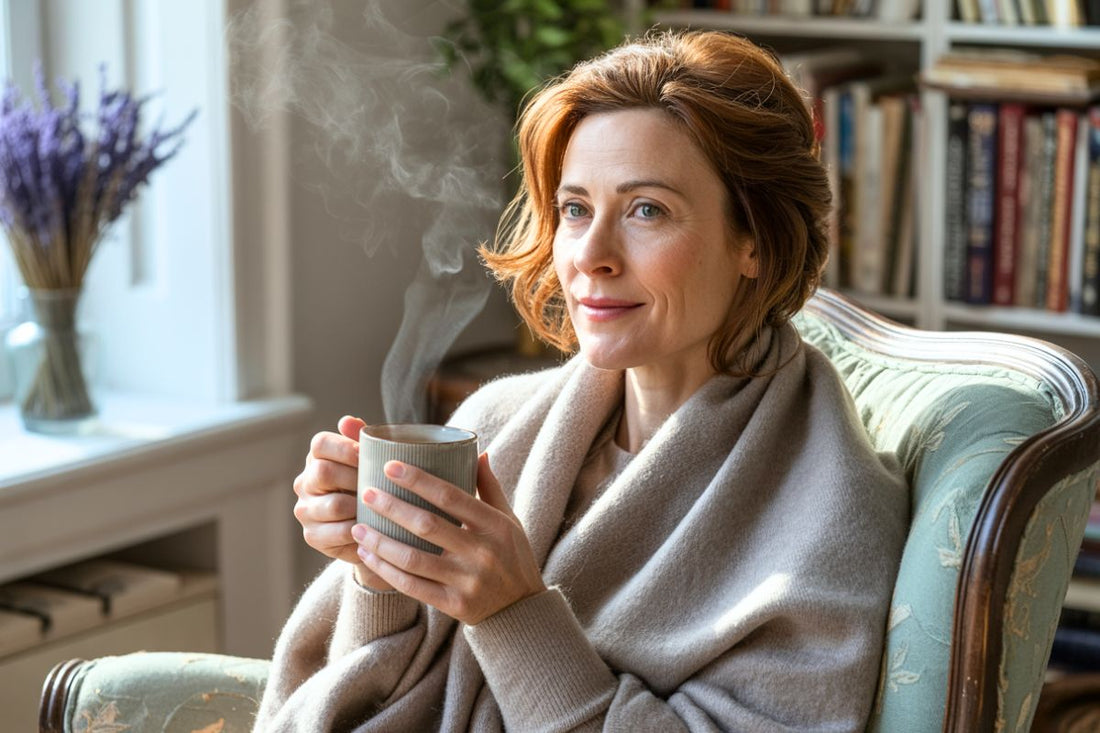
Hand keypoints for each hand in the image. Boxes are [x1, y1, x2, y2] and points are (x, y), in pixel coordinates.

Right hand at [293, 415, 392, 590]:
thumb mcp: (371, 462)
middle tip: (377, 484)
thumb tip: (348, 421)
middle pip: (323, 472)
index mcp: (317, 458)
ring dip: (360, 506)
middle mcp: (305, 482)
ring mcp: (306, 510)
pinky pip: (338, 531)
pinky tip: (373, 526)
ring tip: (379, 507)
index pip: (320, 444)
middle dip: (355, 478)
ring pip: (333, 505)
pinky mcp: (313, 535)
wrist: (373, 527)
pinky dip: (359, 529)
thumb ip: (360, 439)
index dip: (344, 448)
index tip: (365, 455)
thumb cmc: (372, 486)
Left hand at [352, 453, 546, 624]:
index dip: (419, 480)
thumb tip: (478, 451)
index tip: (391, 466)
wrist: (521, 611)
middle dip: (392, 507)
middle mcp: (481, 552)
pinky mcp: (454, 605)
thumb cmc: (512, 557)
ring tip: (357, 527)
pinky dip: (385, 570)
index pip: (451, 496)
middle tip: (367, 494)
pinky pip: (412, 586)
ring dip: (380, 541)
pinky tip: (367, 555)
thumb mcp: (509, 520)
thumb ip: (490, 488)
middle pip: (427, 525)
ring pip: (413, 558)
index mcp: (494, 525)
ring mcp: (467, 581)